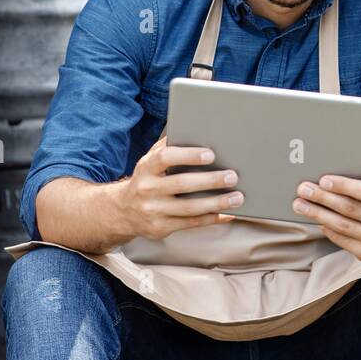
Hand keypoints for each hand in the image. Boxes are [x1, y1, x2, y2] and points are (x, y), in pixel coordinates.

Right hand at [113, 135, 242, 240]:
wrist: (123, 210)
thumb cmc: (148, 178)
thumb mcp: (150, 160)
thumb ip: (169, 147)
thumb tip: (198, 132)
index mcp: (146, 168)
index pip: (165, 158)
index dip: (188, 155)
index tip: (211, 155)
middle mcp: (147, 189)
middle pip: (183, 184)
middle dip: (211, 180)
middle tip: (233, 176)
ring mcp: (153, 211)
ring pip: (190, 208)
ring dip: (217, 202)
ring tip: (237, 197)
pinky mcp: (160, 228)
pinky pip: (191, 224)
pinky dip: (212, 218)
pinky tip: (228, 213)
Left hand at [292, 147, 360, 260]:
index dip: (344, 185)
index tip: (323, 179)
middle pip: (350, 209)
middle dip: (323, 198)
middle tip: (304, 189)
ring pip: (342, 226)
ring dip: (318, 213)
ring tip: (300, 203)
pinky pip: (342, 240)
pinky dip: (326, 228)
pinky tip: (315, 217)